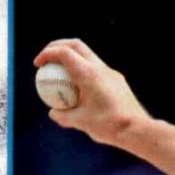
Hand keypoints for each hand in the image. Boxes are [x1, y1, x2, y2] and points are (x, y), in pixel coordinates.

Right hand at [33, 39, 148, 146]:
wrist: (137, 129)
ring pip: (88, 55)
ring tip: (60, 73)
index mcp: (89, 74)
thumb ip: (63, 116)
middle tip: (46, 59)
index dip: (47, 54)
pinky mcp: (117, 80)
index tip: (37, 65)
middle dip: (58, 46)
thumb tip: (53, 112)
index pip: (64, 53)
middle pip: (76, 45)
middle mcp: (100, 69)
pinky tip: (78, 87)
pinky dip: (83, 70)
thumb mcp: (80, 123)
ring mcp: (111, 73)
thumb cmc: (109, 126)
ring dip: (72, 58)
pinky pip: (96, 69)